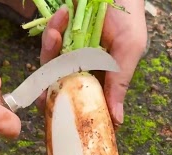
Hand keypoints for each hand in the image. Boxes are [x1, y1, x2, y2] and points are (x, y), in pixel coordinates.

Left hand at [38, 0, 147, 125]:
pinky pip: (48, 41)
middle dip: (48, 93)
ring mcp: (68, 51)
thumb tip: (117, 121)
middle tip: (42, 97)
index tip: (63, 123)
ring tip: (58, 29)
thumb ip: (120, 82)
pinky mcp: (58, 34)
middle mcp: (83, 67)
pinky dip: (52, 28)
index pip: (85, 102)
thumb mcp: (129, 49)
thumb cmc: (128, 15)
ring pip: (49, 65)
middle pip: (60, 89)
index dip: (72, 113)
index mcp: (102, 77)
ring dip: (50, 50)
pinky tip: (63, 14)